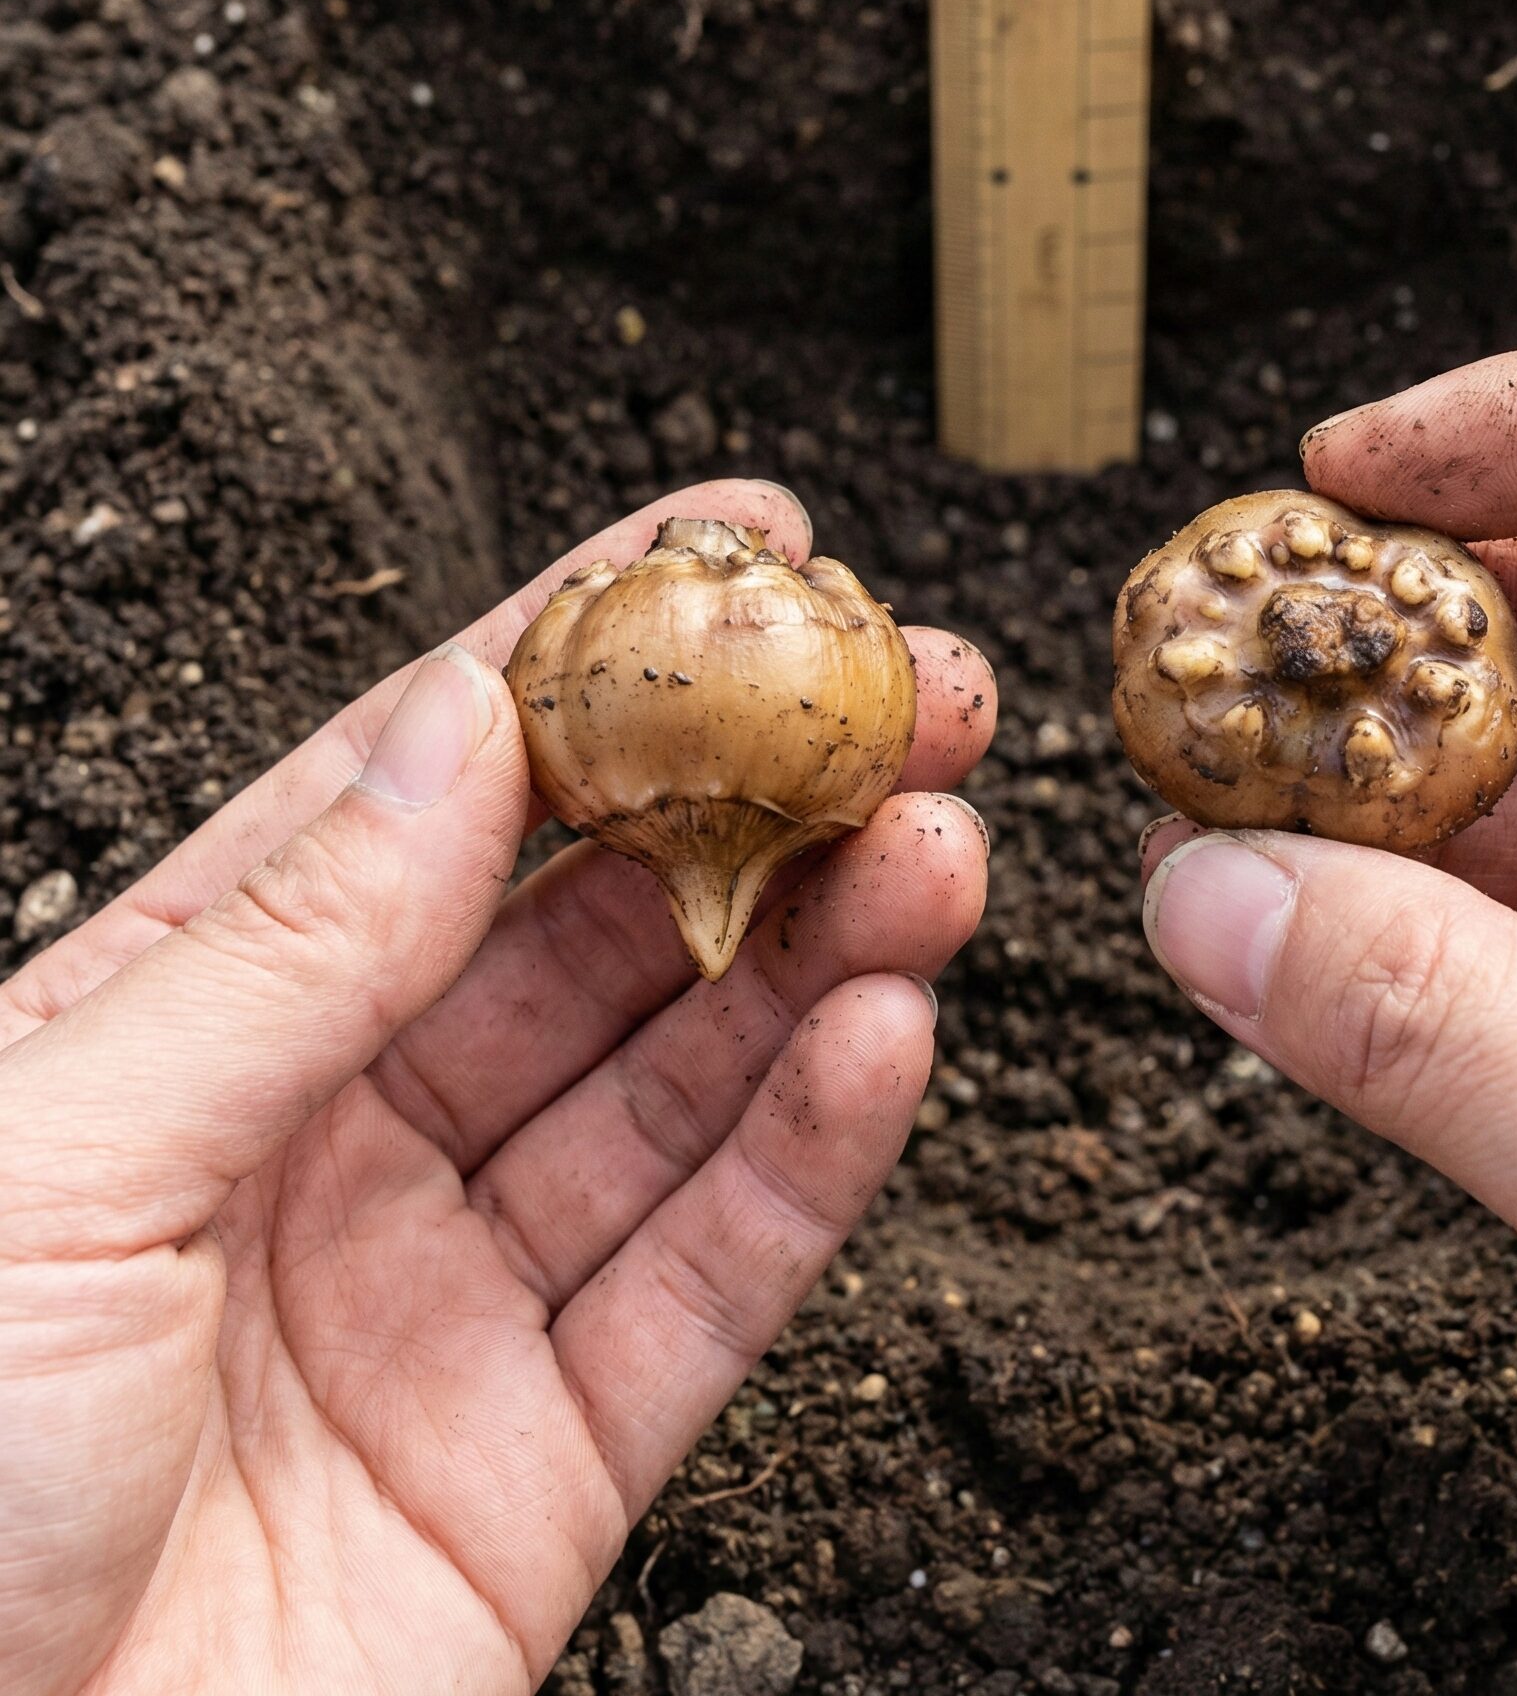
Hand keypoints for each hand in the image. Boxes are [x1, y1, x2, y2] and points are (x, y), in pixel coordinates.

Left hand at [0, 481, 996, 1695]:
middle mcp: (333, 1145)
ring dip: (828, 951)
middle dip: (764, 796)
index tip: (729, 544)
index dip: (586, 652)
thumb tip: (452, 726)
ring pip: (685, 1081)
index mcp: (184, 1036)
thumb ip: (283, 947)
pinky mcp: (543, 1462)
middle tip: (901, 695)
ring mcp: (447, 1300)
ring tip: (936, 845)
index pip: (424, 791)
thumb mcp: (42, 1167)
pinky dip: (813, 1154)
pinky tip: (886, 1035)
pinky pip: (708, 1279)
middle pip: (601, 925)